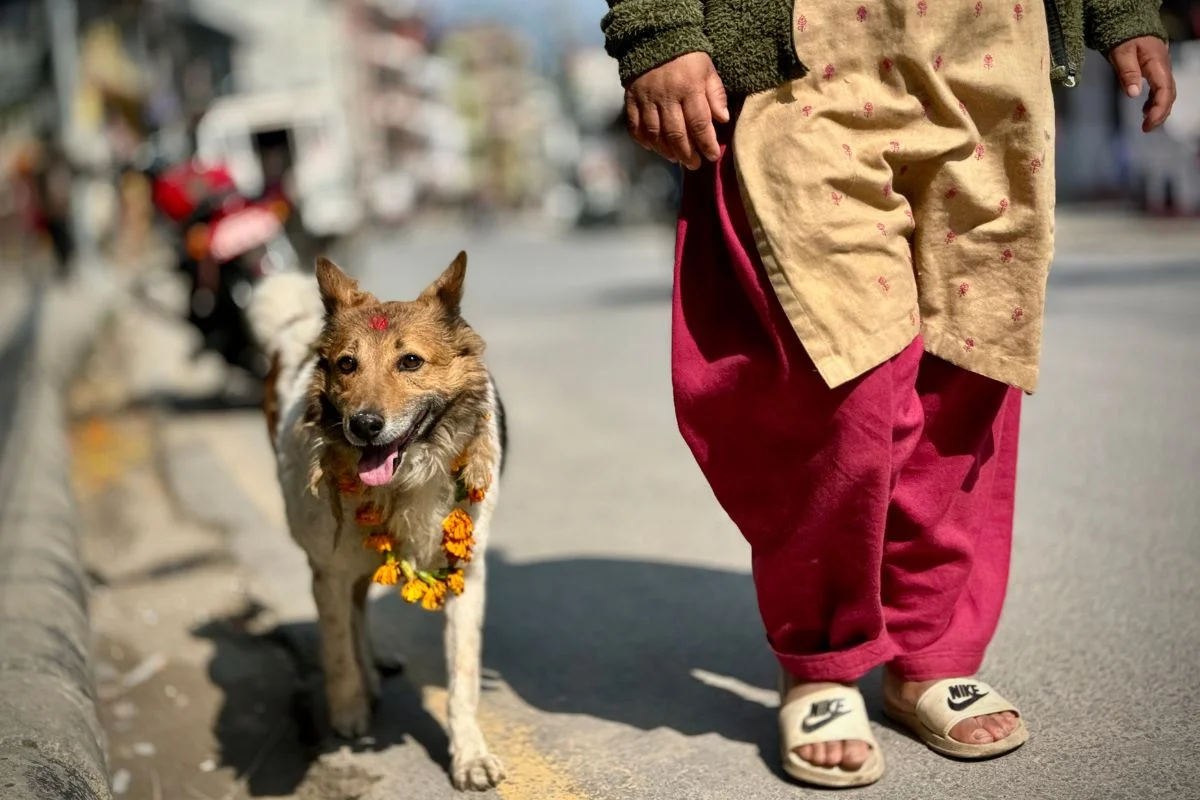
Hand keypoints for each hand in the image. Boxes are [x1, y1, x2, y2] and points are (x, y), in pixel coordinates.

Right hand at [625, 52, 729, 168]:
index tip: (712, 156)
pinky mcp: (631, 100)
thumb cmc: (688, 58)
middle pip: (676, 133)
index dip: (706, 143)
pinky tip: (653, 148)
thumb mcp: (708, 70)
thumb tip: (723, 120)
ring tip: (676, 158)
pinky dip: (643, 140)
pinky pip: (635, 126)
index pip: (699, 123)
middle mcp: (667, 96)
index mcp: (689, 88)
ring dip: (666, 150)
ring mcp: (646, 99)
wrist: (655, 38)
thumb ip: (715, 95)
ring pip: (655, 134)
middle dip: (687, 154)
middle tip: (694, 164)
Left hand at [1109, 36, 1176, 131]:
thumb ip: (1127, 72)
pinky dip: (1154, 102)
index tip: (1147, 122)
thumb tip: (1133, 94)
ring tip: (1146, 123)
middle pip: (1169, 94)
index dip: (1158, 108)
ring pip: (1167, 93)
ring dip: (1158, 109)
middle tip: (1146, 128)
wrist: (1132, 25)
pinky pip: (1161, 89)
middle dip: (1160, 113)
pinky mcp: (1157, 72)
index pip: (1164, 90)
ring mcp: (1162, 70)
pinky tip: (1145, 111)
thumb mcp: (1122, 53)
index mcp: (1157, 64)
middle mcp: (1164, 68)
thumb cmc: (1125, 38)